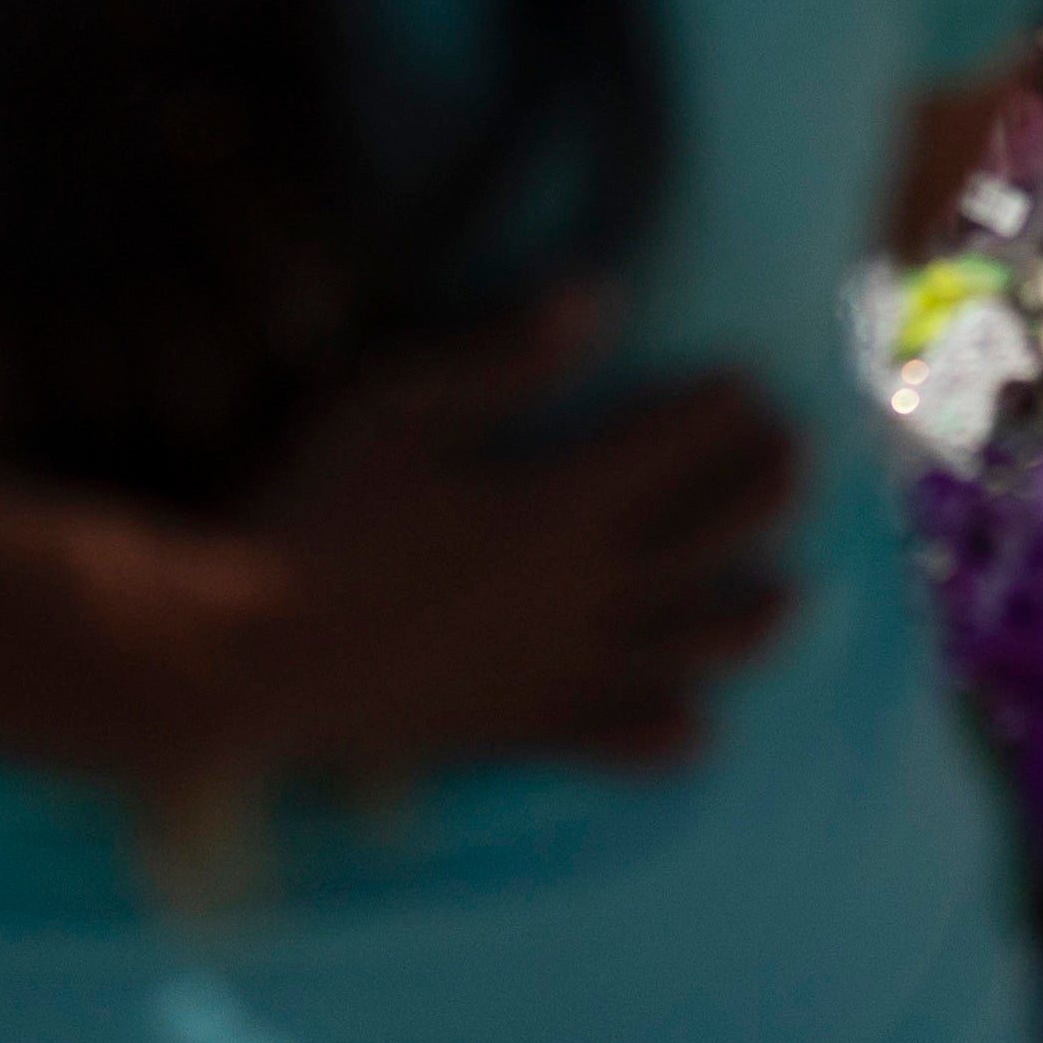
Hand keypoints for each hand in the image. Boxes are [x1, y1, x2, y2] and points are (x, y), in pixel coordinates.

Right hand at [226, 292, 796, 780]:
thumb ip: (508, 361)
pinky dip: (667, 736)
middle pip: (710, 540)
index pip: (679, 447)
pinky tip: (695, 730)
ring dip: (750, 619)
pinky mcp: (518, 731)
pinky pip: (616, 744)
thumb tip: (600, 298)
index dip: (726, 410)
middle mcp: (584, 592)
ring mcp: (559, 670)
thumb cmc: (315, 513)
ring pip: (690, 647)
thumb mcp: (402, 408)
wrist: (246, 656)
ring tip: (790, 599)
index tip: (753, 382)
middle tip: (797, 465)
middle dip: (764, 495)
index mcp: (560, 503)